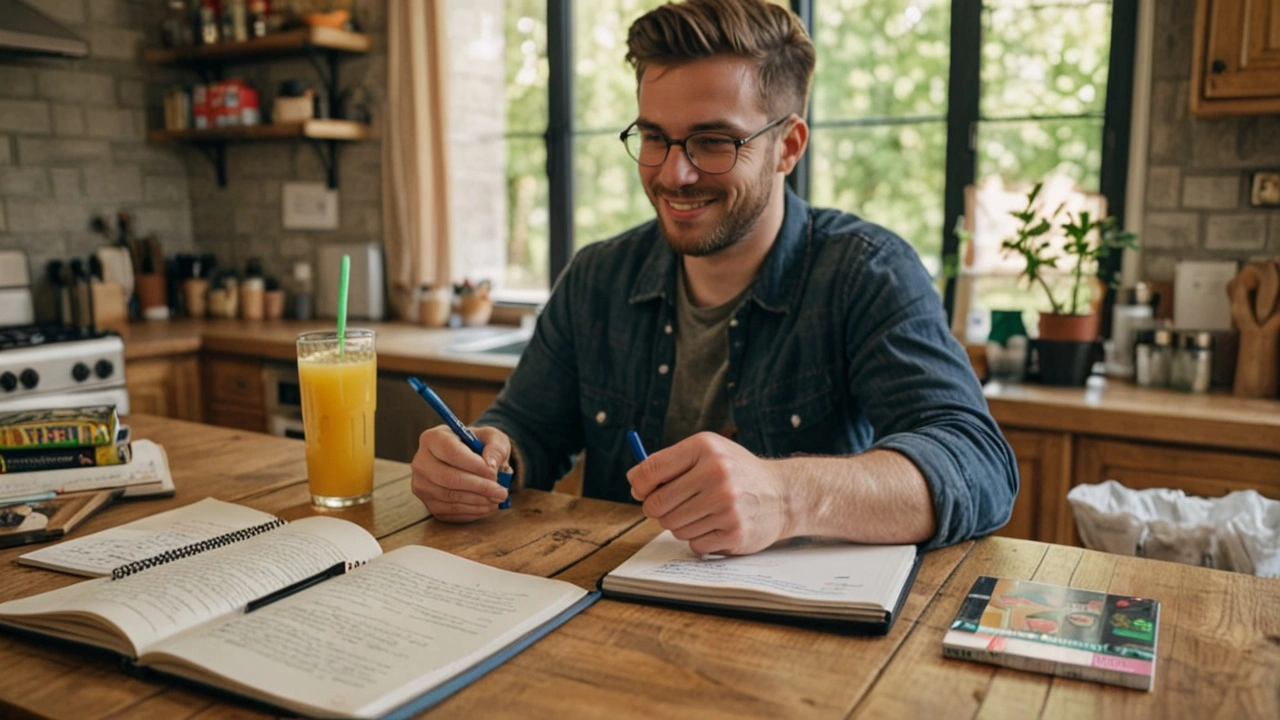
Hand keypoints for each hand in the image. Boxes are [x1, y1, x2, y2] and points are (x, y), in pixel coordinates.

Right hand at [411, 425, 510, 521]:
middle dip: (479, 487)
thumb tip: (490, 464)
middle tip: (501, 492)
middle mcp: (421, 462)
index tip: (494, 473)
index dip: (474, 465)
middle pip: (449, 478)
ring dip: (478, 501)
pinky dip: (472, 511)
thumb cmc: (479, 446)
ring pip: (450, 497)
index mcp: (433, 438)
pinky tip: (488, 506)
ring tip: (498, 499)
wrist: (468, 461)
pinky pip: (450, 511)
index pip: (451, 452)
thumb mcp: (492, 438)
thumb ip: (496, 447)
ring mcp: (422, 485)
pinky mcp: (428, 504)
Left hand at [626, 432, 788, 554]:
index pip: (650, 471)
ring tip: (703, 513)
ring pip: (673, 527)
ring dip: (681, 524)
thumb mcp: (709, 452)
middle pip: (657, 505)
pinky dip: (700, 538)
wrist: (783, 495)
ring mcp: (726, 505)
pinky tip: (717, 525)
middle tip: (671, 506)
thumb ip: (670, 463)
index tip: (642, 491)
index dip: (639, 485)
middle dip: (658, 509)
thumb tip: (635, 484)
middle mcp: (716, 474)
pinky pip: (694, 544)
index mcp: (704, 449)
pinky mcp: (734, 532)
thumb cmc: (737, 472)